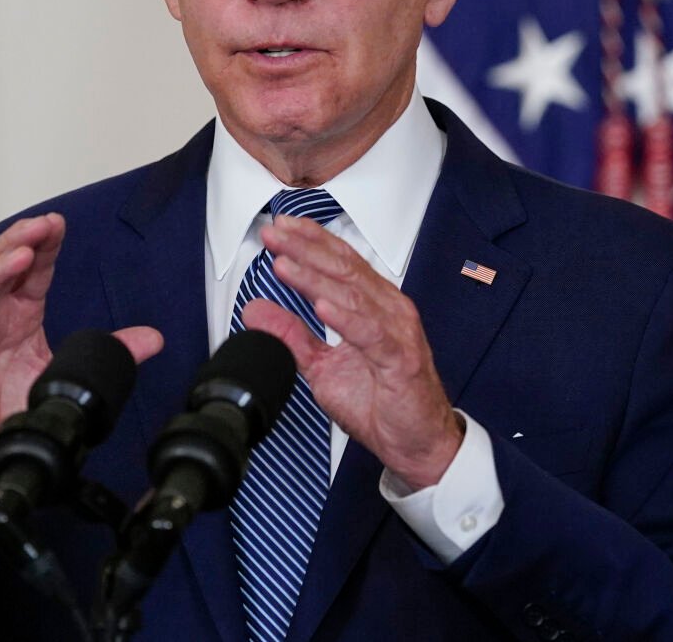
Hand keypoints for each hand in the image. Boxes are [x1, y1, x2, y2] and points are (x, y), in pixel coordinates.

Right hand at [0, 213, 163, 524]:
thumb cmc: (4, 418)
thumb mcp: (63, 377)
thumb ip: (108, 354)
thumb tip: (153, 339)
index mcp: (17, 318)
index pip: (30, 271)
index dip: (44, 245)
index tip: (61, 225)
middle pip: (1, 267)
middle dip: (22, 241)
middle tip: (44, 225)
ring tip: (22, 251)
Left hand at [241, 215, 462, 489]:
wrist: (417, 443)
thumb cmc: (381, 402)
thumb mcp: (322, 367)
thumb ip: (292, 335)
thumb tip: (255, 310)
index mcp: (373, 304)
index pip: (340, 261)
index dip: (309, 241)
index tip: (278, 228)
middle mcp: (388, 309)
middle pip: (344, 268)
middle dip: (304, 249)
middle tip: (273, 234)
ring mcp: (397, 331)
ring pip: (352, 294)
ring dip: (315, 277)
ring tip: (284, 264)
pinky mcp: (400, 359)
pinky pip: (371, 333)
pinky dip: (345, 317)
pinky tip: (321, 306)